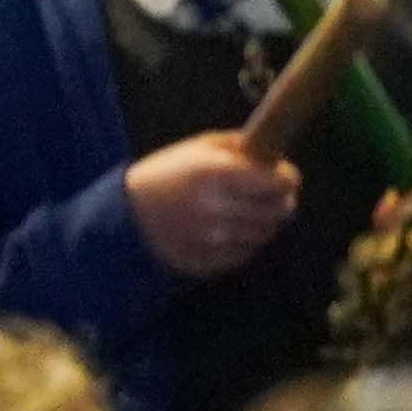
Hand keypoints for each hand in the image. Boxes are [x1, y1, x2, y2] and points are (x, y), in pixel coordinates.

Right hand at [124, 133, 302, 279]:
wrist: (125, 216)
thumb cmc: (167, 175)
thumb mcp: (196, 150)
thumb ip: (239, 148)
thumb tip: (276, 156)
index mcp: (213, 173)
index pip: (278, 182)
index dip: (287, 178)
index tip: (285, 176)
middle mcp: (215, 208)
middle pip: (280, 210)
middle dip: (281, 200)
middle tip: (273, 194)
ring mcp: (212, 239)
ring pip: (266, 233)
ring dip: (263, 221)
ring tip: (243, 210)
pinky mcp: (209, 261)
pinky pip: (247, 252)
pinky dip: (244, 240)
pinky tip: (226, 229)